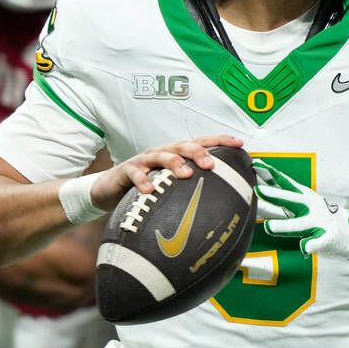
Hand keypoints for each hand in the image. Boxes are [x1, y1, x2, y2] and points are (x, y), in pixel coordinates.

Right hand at [89, 135, 243, 211]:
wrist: (109, 191)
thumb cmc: (146, 190)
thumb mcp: (170, 189)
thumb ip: (191, 191)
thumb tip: (223, 205)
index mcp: (177, 155)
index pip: (201, 143)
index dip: (220, 141)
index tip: (239, 145)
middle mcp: (163, 153)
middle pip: (183, 146)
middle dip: (199, 153)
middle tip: (210, 166)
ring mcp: (144, 160)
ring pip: (161, 155)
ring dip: (174, 163)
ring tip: (186, 174)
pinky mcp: (126, 170)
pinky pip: (135, 173)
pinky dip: (143, 180)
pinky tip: (150, 191)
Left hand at [255, 160, 348, 260]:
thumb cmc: (321, 216)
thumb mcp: (303, 203)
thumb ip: (282, 196)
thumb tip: (259, 187)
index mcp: (305, 197)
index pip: (285, 183)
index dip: (271, 174)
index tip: (256, 165)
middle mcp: (311, 207)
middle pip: (290, 200)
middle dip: (274, 195)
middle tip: (257, 190)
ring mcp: (320, 223)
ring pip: (300, 224)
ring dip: (284, 225)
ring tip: (269, 226)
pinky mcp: (328, 238)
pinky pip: (319, 242)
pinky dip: (311, 244)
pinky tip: (304, 247)